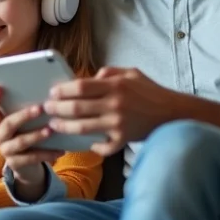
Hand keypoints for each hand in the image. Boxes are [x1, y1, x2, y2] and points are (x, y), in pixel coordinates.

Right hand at [0, 85, 62, 184]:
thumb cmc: (26, 136)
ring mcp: (6, 151)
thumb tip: (46, 96)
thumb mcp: (23, 125)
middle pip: (7, 124)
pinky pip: (32, 157)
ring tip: (51, 130)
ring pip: (21, 141)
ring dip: (36, 135)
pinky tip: (61, 150)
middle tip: (40, 109)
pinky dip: (47, 153)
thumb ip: (27, 113)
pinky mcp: (16, 164)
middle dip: (24, 116)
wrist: (26, 166)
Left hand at [44, 67, 176, 155]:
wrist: (173, 114)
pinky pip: (101, 147)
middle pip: (76, 108)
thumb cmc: (150, 91)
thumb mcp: (131, 73)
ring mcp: (118, 124)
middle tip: (46, 109)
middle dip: (57, 109)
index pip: (80, 87)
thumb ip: (108, 72)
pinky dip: (91, 147)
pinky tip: (85, 143)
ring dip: (64, 127)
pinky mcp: (123, 140)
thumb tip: (87, 77)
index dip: (62, 90)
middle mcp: (115, 105)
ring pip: (82, 128)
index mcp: (115, 86)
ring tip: (54, 125)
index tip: (52, 92)